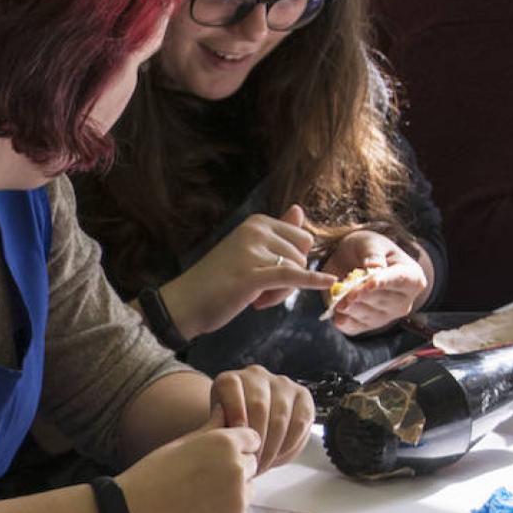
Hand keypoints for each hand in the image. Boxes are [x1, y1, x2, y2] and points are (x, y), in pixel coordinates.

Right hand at [114, 414, 259, 512]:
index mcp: (224, 443)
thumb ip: (211, 427)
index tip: (218, 456)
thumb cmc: (152, 476)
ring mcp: (238, 498)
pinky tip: (200, 512)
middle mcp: (237, 468)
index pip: (252, 438)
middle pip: (252, 464)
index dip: (236, 446)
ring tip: (200, 496)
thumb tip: (225, 407)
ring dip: (234, 492)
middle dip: (235, 469)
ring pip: (249, 489)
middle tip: (204, 479)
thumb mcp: (181, 444)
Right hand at [158, 205, 337, 338]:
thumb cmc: (215, 280)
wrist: (183, 304)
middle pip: (302, 255)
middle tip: (260, 293)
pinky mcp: (252, 275)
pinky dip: (312, 281)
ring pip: (295, 272)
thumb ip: (277, 231)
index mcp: (256, 222)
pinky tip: (329, 283)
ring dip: (281, 293)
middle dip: (290, 278)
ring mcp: (253, 251)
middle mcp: (256, 231)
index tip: (267, 277)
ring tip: (253, 299)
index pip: (302, 239)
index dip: (293, 262)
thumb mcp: (248, 250)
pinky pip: (292, 277)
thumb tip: (299, 209)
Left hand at [209, 366, 313, 474]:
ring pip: (280, 416)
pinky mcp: (302, 396)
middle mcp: (255, 375)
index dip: (235, 412)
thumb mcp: (215, 428)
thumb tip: (230, 438)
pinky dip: (289, 443)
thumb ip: (218, 428)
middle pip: (258, 405)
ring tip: (263, 464)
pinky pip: (300, 422)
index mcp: (229, 380)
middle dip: (255, 439)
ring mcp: (281, 384)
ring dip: (272, 446)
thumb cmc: (228, 431)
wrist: (249, 425)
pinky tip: (279, 457)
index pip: (231, 388)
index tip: (237, 437)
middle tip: (251, 463)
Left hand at [321, 230, 428, 334]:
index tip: (370, 283)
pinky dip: (343, 321)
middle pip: (383, 301)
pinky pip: (355, 327)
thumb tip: (375, 267)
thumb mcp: (369, 242)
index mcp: (412, 277)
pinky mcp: (366, 325)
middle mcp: (403, 301)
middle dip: (362, 295)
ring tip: (338, 296)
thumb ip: (372, 253)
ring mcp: (386, 316)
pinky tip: (336, 312)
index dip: (385, 282)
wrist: (351, 261)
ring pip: (368, 316)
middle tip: (345, 289)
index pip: (401, 280)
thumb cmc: (367, 249)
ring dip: (351, 307)